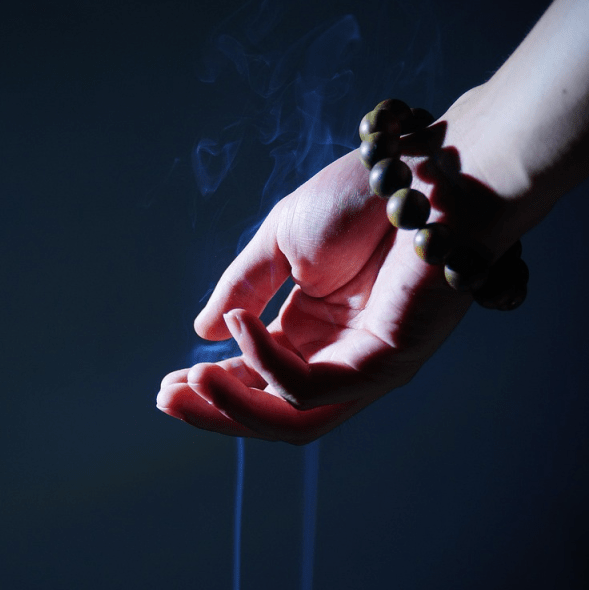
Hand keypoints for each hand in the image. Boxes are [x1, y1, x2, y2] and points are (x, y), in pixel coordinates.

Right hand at [156, 116, 483, 443]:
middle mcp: (339, 354)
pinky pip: (314, 388)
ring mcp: (366, 365)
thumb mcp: (281, 242)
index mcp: (314, 327)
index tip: (166, 382)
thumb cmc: (361, 197)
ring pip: (293, 419)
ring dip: (235, 408)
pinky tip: (241, 328)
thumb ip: (244, 286)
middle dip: (214, 410)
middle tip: (165, 398)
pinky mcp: (388, 363)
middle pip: (271, 410)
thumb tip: (203, 329)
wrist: (424, 171)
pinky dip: (268, 365)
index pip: (257, 375)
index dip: (212, 383)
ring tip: (190, 382)